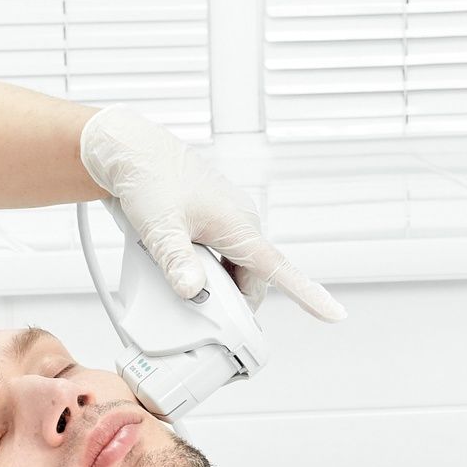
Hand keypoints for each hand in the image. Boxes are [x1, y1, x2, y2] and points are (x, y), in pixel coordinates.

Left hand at [78, 106, 344, 321]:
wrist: (131, 151)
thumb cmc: (149, 178)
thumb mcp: (159, 225)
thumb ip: (176, 261)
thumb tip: (193, 290)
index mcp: (238, 224)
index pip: (280, 269)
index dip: (309, 294)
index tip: (335, 314)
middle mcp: (241, 224)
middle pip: (253, 280)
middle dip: (235, 303)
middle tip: (202, 315)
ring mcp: (227, 223)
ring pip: (236, 271)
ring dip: (219, 287)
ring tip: (185, 285)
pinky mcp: (212, 223)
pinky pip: (223, 258)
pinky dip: (210, 273)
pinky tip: (183, 272)